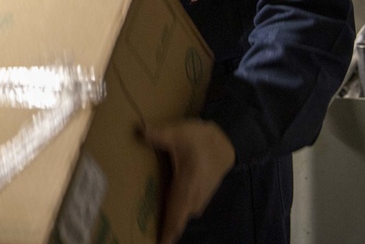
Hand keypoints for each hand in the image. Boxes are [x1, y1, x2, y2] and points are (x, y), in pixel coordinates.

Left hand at [143, 119, 234, 243]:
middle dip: (166, 229)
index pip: (177, 215)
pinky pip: (186, 211)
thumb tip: (139, 130)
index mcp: (187, 185)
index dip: (169, 232)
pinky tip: (166, 214)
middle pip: (177, 220)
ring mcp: (199, 198)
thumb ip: (159, 134)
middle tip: (150, 236)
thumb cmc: (200, 139)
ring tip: (157, 230)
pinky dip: (176, 215)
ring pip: (182, 216)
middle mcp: (194, 197)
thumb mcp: (178, 132)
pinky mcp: (200, 196)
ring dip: (171, 223)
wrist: (224, 144)